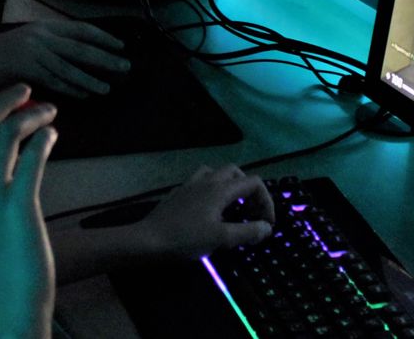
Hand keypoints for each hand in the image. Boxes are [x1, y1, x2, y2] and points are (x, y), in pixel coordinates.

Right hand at [0, 21, 130, 97]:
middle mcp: (40, 36)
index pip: (80, 29)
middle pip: (81, 47)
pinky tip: (85, 94)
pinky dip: (72, 88)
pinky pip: (55, 81)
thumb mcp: (24, 43)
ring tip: (108, 86)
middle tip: (125, 65)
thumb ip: (47, 47)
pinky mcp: (26, 69)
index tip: (119, 45)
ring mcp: (33, 52)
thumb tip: (74, 58)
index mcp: (42, 26)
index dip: (102, 37)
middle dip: (105, 57)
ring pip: (71, 67)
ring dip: (92, 78)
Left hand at [137, 165, 274, 259]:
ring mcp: (190, 185)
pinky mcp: (178, 194)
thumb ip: (247, 232)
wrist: (148, 240)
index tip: (266, 224)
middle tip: (250, 213)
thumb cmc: (186, 238)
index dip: (266, 201)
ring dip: (229, 186)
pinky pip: (200, 183)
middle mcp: (207, 181)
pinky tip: (208, 211)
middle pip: (236, 173)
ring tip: (231, 208)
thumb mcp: (221, 239)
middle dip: (249, 191)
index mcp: (220, 189)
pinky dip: (211, 191)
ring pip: (216, 174)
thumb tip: (266, 227)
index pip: (253, 183)